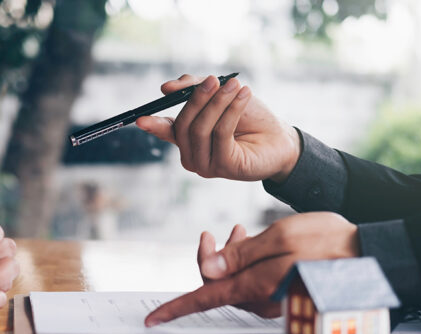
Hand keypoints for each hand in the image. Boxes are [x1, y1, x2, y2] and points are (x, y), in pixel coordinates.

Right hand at [136, 74, 300, 182]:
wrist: (280, 138)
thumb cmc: (250, 118)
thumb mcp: (221, 96)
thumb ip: (195, 89)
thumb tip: (166, 88)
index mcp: (187, 140)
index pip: (166, 131)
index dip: (153, 124)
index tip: (140, 119)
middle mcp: (192, 156)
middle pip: (184, 125)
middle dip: (198, 99)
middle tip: (214, 79)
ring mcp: (206, 166)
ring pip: (201, 129)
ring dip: (218, 103)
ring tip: (236, 85)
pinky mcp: (224, 167)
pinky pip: (221, 134)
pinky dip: (231, 110)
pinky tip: (244, 95)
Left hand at [145, 212, 358, 325]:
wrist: (369, 253)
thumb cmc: (329, 242)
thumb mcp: (282, 237)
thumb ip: (242, 254)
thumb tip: (207, 270)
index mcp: (257, 286)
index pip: (206, 298)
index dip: (176, 308)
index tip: (152, 318)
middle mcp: (262, 298)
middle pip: (218, 284)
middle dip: (212, 256)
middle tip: (219, 230)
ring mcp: (273, 298)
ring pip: (234, 280)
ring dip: (230, 254)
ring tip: (240, 227)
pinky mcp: (282, 292)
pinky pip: (251, 280)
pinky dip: (245, 259)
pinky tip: (252, 239)